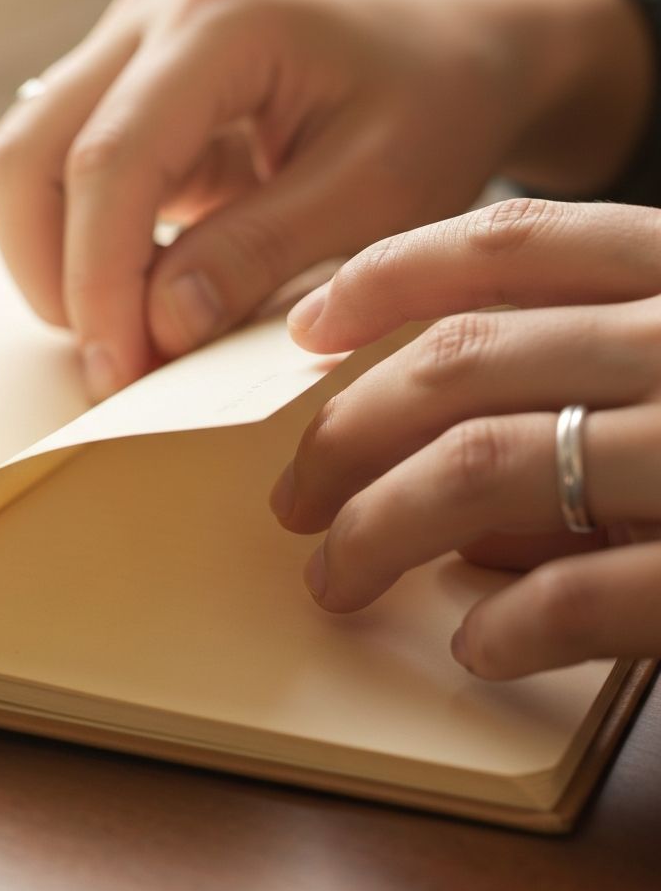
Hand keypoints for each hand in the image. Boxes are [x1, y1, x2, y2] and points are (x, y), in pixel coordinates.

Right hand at [0, 0, 649, 398]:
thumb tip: (157, 325)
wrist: (456, 52)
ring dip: (56, 265)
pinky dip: (78, 246)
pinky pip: (60, 175)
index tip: (118, 377)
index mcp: (222, 23)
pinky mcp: (130, 94)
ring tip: (129, 333)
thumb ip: (258, 253)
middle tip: (118, 366)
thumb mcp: (373, 193)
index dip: (99, 284)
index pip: (111, 162)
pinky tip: (135, 292)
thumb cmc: (435, 108)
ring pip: (25, 167)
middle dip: (56, 279)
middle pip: (28, 158)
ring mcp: (130, 52)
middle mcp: (152, 21)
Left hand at [270, 198, 660, 679]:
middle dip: (346, 434)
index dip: (389, 274)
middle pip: (462, 362)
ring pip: (488, 467)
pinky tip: (478, 646)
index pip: (514, 244)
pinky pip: (597, 590)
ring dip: (382, 530)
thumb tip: (441, 472)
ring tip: (337, 579)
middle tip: (293, 499)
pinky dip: (516, 622)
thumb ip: (585, 388)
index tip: (304, 324)